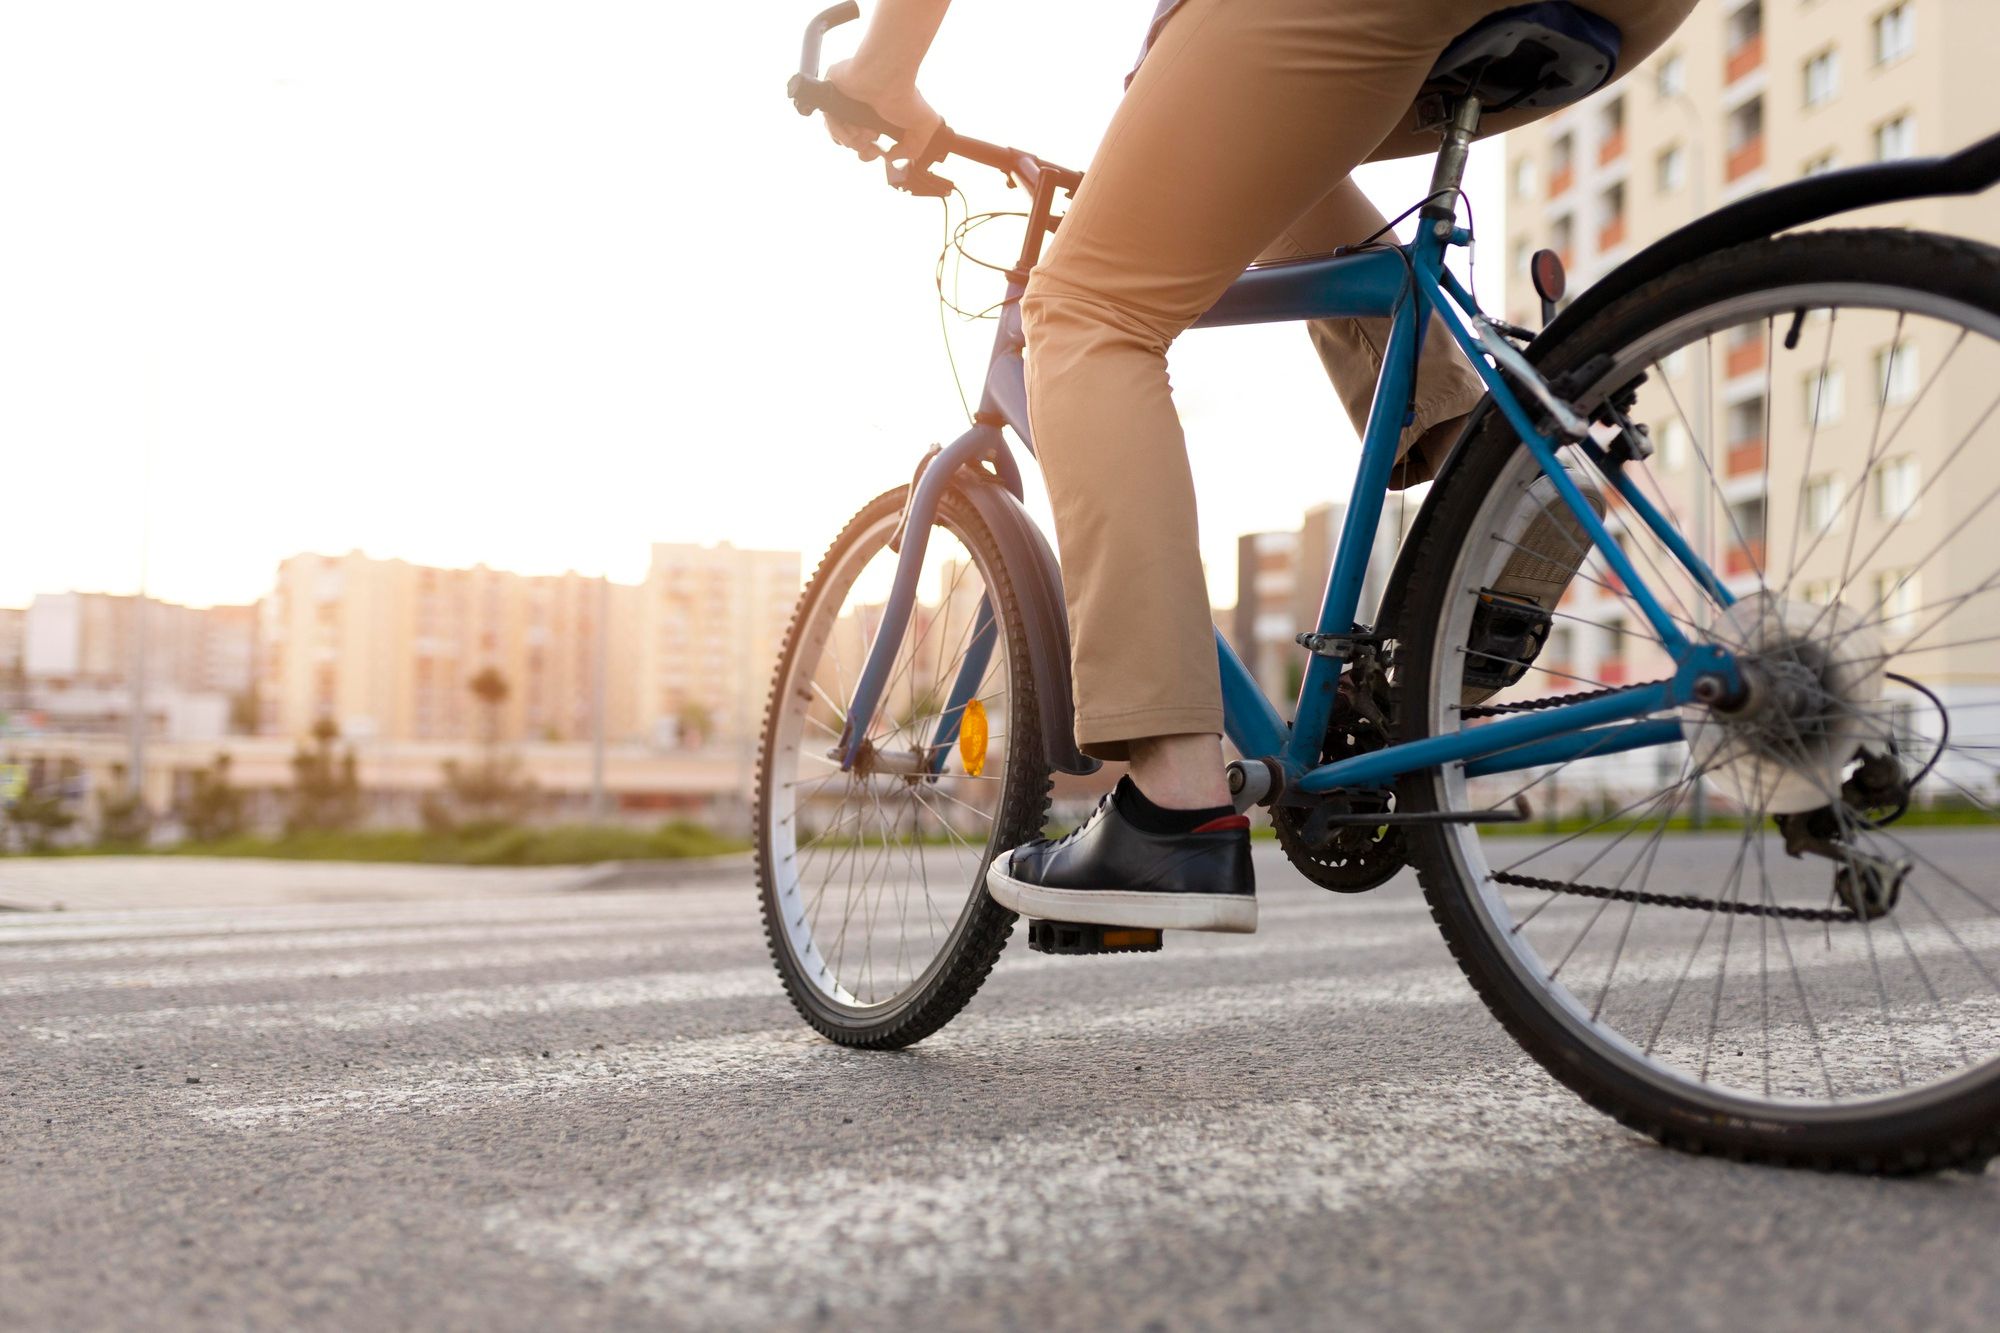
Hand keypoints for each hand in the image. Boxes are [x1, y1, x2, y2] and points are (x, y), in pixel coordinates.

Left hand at [823, 58, 943, 165]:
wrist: (887, 76)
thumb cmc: (905, 95)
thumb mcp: (923, 128)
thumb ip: (912, 150)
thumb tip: (889, 157)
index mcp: (878, 116)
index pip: (865, 143)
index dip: (869, 153)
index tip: (878, 151)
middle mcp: (860, 110)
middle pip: (850, 142)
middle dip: (861, 148)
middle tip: (871, 140)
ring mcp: (844, 101)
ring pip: (837, 133)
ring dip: (851, 141)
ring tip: (864, 132)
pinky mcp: (830, 92)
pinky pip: (828, 120)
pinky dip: (838, 130)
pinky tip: (852, 129)